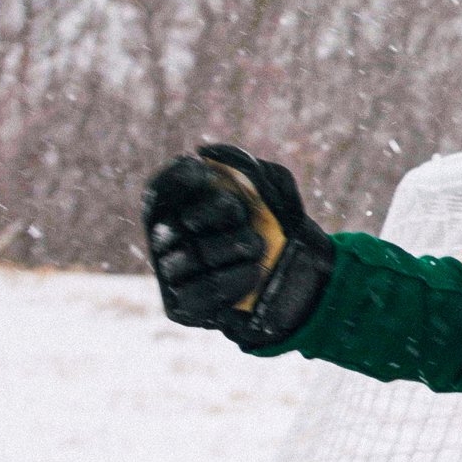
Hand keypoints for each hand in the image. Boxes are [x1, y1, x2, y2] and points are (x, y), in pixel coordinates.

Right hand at [142, 143, 335, 347]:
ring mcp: (170, 276)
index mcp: (180, 208)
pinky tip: (254, 273)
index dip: (174, 179)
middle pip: (174, 222)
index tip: (203, 172)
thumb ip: (243, 163)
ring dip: (234, 248)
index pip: (158, 190)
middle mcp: (166, 241)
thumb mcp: (272, 185)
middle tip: (245, 216)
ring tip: (259, 247)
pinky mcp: (182, 308)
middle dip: (217, 213)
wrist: (303, 276)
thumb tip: (206, 153)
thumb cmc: (280, 224)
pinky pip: (200, 294)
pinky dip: (234, 280)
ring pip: (190, 257)